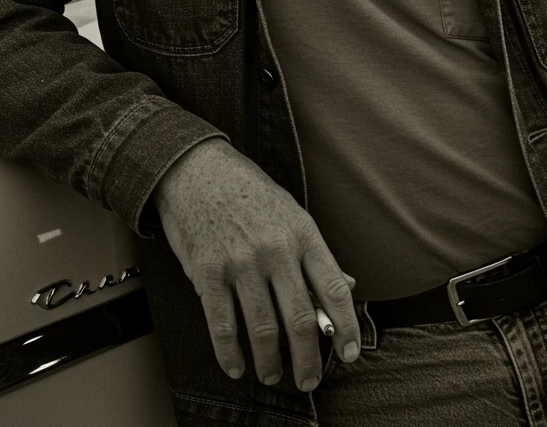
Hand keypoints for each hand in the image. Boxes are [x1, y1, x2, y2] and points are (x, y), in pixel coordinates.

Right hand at [150, 138, 360, 391]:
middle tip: (308, 379)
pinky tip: (237, 366)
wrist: (196, 168)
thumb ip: (314, 253)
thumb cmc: (247, 190)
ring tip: (273, 374)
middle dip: (309, 358)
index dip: (346, 326)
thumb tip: (346, 285)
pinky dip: (230, 354)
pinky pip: (222, 325)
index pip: (333, 288)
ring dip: (270, 362)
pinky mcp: (208, 272)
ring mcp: (240, 262)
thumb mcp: (290, 211)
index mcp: (301, 232)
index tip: (350, 353)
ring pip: (264, 328)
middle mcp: (275, 249)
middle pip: (301, 318)